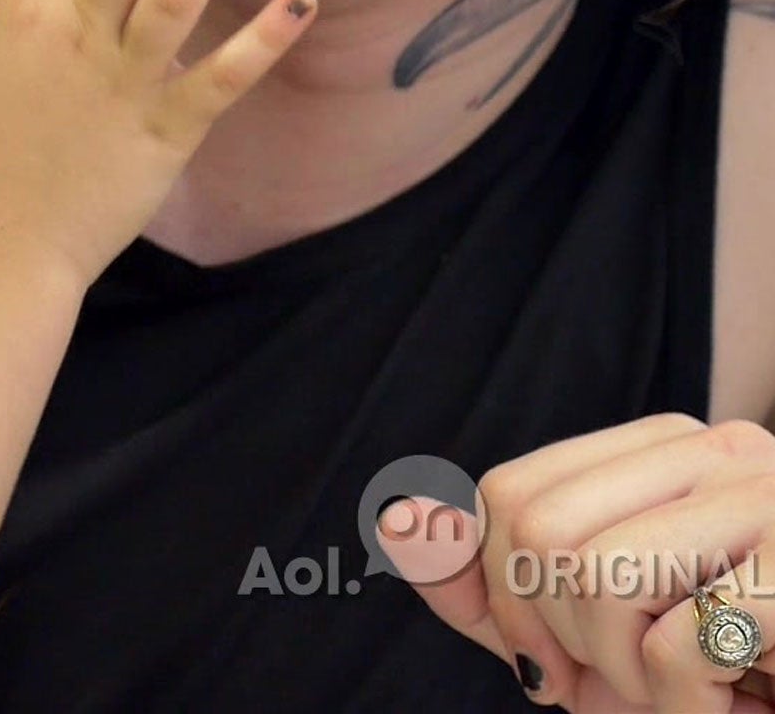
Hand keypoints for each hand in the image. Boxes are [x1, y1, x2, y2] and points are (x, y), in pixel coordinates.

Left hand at [387, 414, 774, 711]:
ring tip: (693, 690)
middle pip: (539, 529)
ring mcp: (771, 496)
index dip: (508, 596)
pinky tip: (743, 703)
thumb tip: (396, 521)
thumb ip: (486, 585)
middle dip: (561, 638)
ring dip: (626, 677)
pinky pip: (674, 648)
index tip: (558, 663)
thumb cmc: (714, 676)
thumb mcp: (579, 635)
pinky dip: (689, 710)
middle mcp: (719, 447)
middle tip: (629, 685)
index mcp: (662, 446)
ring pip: (598, 578)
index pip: (509, 493)